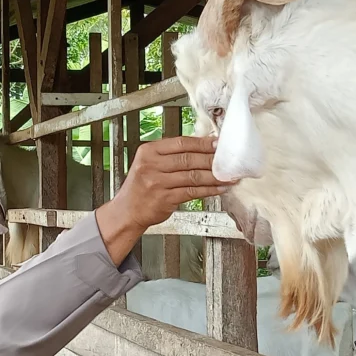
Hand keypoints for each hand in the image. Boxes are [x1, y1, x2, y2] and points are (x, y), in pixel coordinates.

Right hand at [96, 136, 234, 264]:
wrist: (126, 212)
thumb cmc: (140, 188)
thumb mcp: (148, 164)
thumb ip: (170, 155)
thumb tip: (201, 148)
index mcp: (148, 152)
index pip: (181, 143)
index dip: (202, 143)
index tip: (217, 143)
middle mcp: (151, 165)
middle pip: (188, 159)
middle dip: (211, 159)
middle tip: (227, 159)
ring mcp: (157, 183)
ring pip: (192, 176)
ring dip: (214, 176)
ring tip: (228, 175)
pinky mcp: (164, 199)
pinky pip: (192, 192)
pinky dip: (208, 190)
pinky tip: (218, 188)